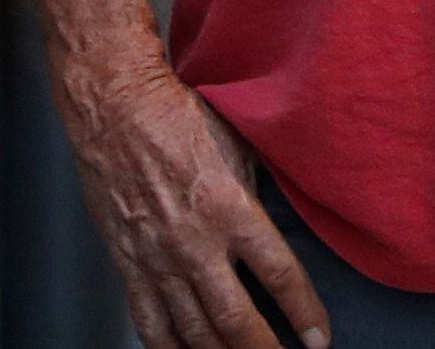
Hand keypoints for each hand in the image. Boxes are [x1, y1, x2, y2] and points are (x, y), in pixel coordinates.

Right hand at [66, 67, 329, 348]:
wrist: (115, 109)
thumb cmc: (183, 117)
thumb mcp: (242, 148)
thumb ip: (260, 194)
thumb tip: (286, 223)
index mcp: (231, 209)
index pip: (280, 275)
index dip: (304, 312)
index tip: (319, 338)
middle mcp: (193, 243)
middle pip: (235, 318)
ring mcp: (155, 258)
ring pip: (191, 329)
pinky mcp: (126, 262)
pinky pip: (148, 319)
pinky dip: (169, 346)